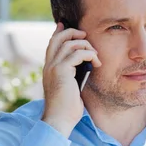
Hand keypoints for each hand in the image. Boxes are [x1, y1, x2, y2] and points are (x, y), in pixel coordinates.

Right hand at [41, 22, 101, 137]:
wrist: (59, 119)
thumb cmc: (66, 109)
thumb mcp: (68, 88)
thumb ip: (71, 76)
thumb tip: (83, 67)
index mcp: (48, 69)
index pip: (52, 44)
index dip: (60, 32)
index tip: (67, 26)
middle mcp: (49, 65)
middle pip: (58, 38)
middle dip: (73, 33)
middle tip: (85, 35)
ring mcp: (54, 67)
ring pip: (70, 43)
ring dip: (86, 46)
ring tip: (95, 56)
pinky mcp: (62, 71)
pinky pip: (78, 54)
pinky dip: (90, 55)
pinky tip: (96, 63)